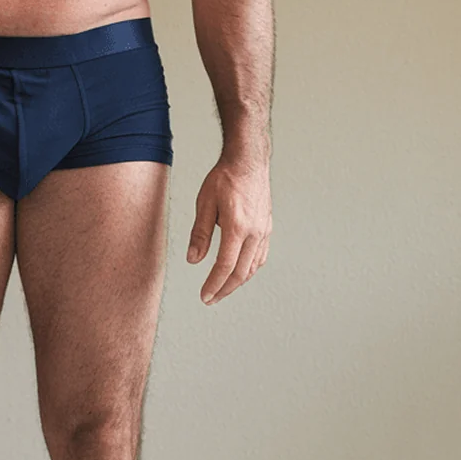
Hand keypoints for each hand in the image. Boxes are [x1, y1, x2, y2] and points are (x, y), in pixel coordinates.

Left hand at [186, 157, 271, 304]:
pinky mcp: (267, 227)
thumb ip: (199, 234)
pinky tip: (240, 272)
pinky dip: (249, 269)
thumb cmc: (224, 178)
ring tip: (222, 290)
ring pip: (252, 267)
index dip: (214, 285)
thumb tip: (193, 261)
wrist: (248, 160)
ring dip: (237, 282)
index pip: (225, 266)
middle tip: (210, 300)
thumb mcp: (204, 204)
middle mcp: (255, 232)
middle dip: (224, 290)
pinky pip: (260, 256)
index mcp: (237, 227)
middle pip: (240, 272)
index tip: (204, 297)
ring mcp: (264, 230)